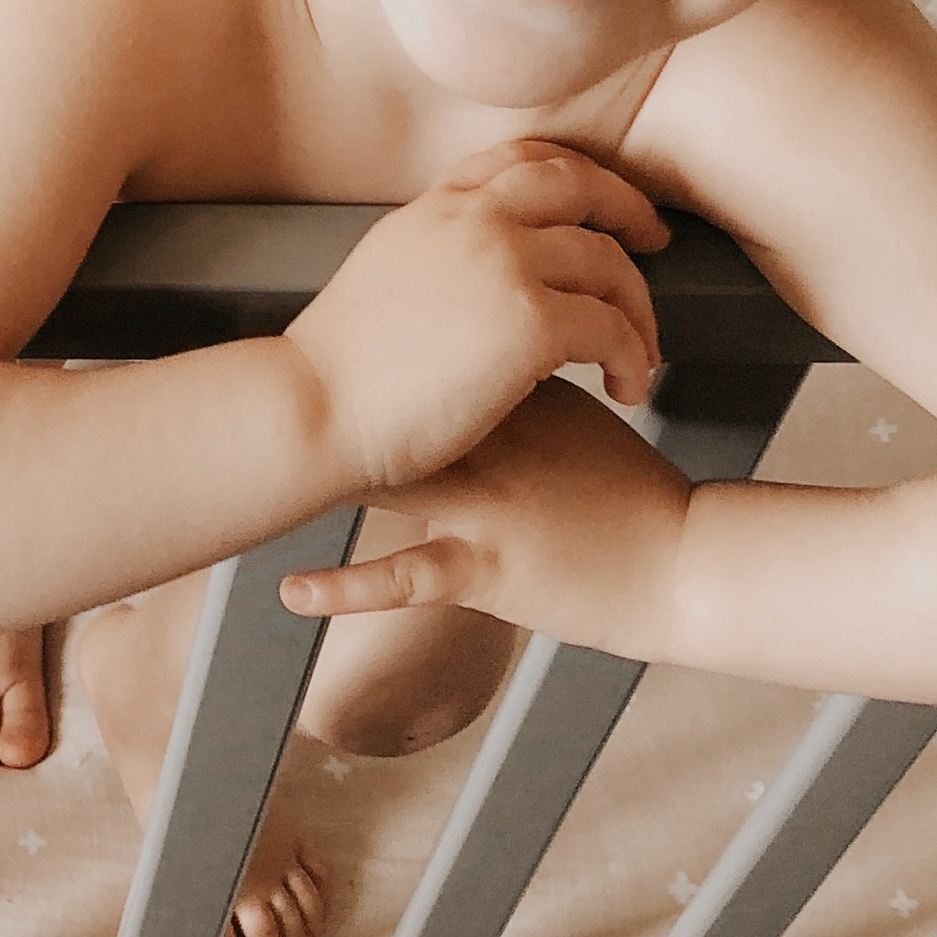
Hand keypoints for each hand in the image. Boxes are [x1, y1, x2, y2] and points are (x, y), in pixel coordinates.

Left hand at [279, 377, 690, 658]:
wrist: (687, 563)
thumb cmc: (624, 491)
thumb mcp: (573, 416)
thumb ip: (516, 374)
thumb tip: (457, 343)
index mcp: (517, 395)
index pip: (432, 355)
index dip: (366, 349)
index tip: (300, 345)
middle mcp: (497, 443)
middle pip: (399, 409)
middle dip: (326, 403)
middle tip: (249, 396)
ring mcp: (490, 507)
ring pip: (394, 486)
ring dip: (321, 485)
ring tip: (249, 487)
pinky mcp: (490, 572)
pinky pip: (410, 580)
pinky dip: (348, 590)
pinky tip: (291, 593)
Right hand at [285, 138, 669, 491]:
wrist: (310, 411)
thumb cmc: (333, 376)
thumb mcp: (381, 280)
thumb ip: (434, 261)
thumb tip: (472, 285)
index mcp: (434, 209)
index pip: (520, 159)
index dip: (574, 175)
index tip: (600, 203)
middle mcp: (473, 221)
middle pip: (580, 187)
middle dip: (628, 210)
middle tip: (654, 243)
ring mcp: (505, 265)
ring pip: (608, 262)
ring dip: (637, 308)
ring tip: (641, 352)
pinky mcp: (531, 322)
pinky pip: (612, 328)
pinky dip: (633, 357)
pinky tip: (626, 387)